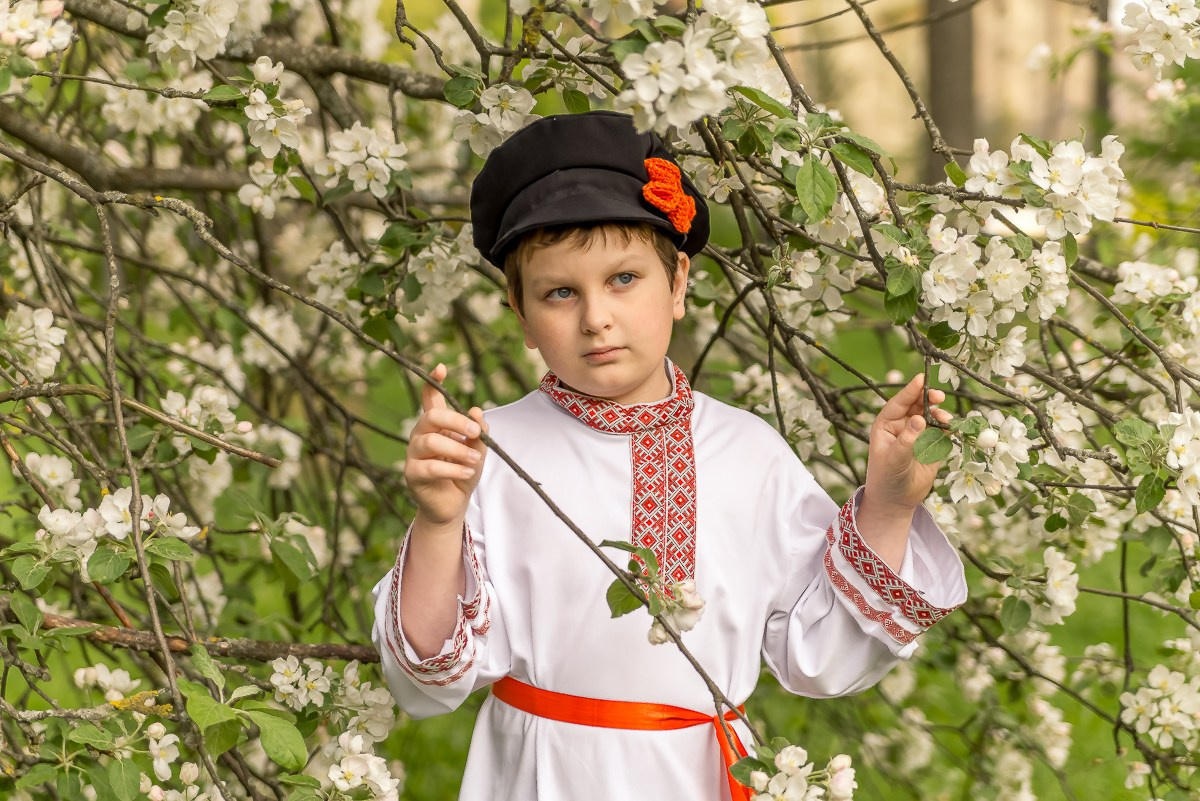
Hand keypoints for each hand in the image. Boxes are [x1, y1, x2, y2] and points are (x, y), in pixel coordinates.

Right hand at [404, 363, 487, 527]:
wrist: (453, 504)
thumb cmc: (463, 472)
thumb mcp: (478, 450)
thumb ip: (478, 432)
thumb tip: (477, 411)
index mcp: (436, 425)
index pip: (430, 399)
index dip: (433, 383)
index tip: (441, 368)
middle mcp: (420, 435)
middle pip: (431, 417)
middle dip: (455, 421)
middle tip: (475, 432)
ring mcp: (413, 454)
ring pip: (431, 442)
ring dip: (458, 450)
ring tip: (475, 459)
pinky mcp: (412, 474)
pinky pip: (430, 467)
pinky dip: (452, 469)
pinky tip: (467, 473)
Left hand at [863, 373, 952, 510]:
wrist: (896, 500)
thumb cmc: (886, 477)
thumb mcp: (894, 459)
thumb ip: (906, 439)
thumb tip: (919, 418)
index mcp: (886, 425)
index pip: (898, 403)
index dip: (910, 390)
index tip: (922, 378)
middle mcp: (902, 426)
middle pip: (916, 405)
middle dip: (928, 398)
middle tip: (938, 396)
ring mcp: (918, 434)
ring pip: (931, 416)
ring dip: (939, 414)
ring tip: (944, 419)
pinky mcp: (932, 445)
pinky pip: (941, 431)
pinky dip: (947, 427)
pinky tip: (951, 428)